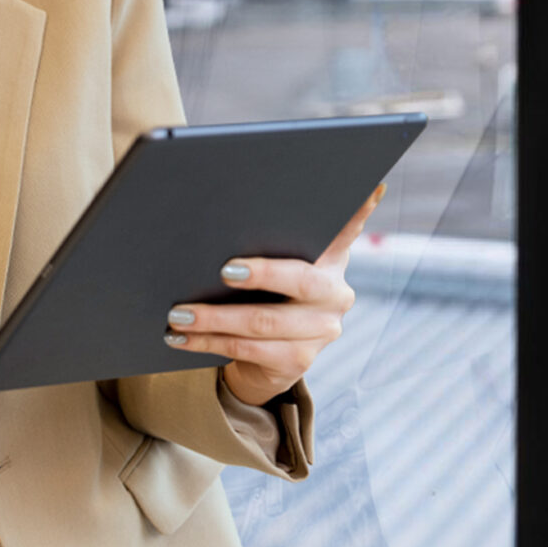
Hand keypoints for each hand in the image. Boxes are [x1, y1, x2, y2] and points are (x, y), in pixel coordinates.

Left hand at [163, 182, 385, 406]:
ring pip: (263, 322)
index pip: (347, 227)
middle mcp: (335, 292)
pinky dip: (207, 342)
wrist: (265, 354)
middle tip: (223, 269)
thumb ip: (268, 237)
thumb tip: (225, 204)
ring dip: (214, 317)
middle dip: (261, 274)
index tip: (368, 185)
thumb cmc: (262, 290)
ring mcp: (321, 330)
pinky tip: (180, 336)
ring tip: (179, 312)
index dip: (360, 208)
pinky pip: (247, 351)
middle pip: (300, 280)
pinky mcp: (298, 360)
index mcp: (331, 256)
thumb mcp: (273, 259)